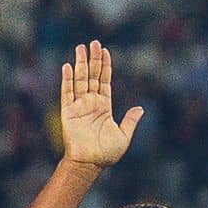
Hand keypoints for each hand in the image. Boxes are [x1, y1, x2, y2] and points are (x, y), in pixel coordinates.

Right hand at [59, 42, 141, 167]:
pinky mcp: (68, 112)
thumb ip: (130, 121)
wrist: (89, 164)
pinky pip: (67, 93)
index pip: (104, 81)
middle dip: (93, 59)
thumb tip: (140, 108)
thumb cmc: (106, 154)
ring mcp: (79, 106)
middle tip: (93, 42)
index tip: (105, 51)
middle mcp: (91, 103)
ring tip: (80, 48)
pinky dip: (67, 80)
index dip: (105, 66)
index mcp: (104, 106)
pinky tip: (68, 67)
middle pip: (92, 75)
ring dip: (80, 64)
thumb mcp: (123, 136)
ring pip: (80, 80)